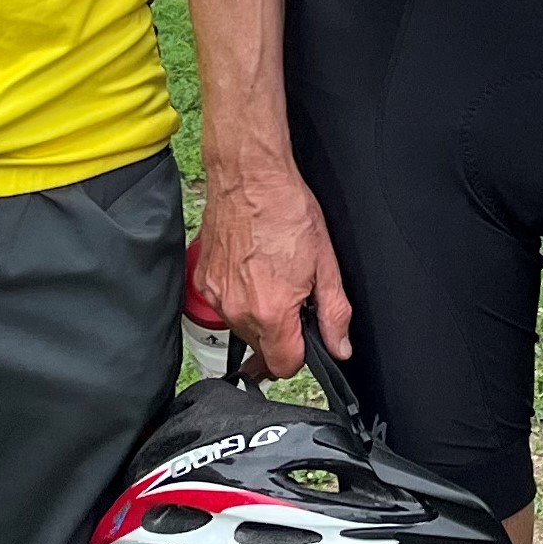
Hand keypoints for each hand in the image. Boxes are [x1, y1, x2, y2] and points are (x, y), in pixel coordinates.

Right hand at [197, 156, 350, 380]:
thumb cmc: (286, 210)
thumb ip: (334, 313)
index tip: (305, 333)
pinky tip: (251, 268)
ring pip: (242, 328)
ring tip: (270, 275)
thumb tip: (339, 346)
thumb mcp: (325, 263)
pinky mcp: (203, 281)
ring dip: (258, 314)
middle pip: (262, 348)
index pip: (284, 366)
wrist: (249, 177)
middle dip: (280, 331)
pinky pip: (224, 306)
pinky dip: (238, 296)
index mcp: (271, 312)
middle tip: (292, 293)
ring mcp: (216, 296)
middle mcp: (238, 310)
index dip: (301, 354)